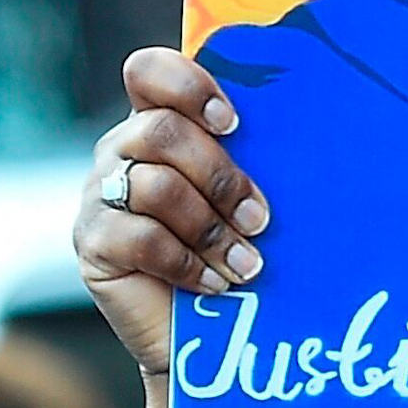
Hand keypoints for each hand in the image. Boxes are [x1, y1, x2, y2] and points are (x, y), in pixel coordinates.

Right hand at [73, 48, 267, 379]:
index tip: (234, 124)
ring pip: (156, 185)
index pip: (149, 72)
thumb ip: (256, 156)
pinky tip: (216, 283)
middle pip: (161, 131)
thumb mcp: (250, 196)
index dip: (188, 87)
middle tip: (260, 218)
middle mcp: (122, 151)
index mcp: (159, 123)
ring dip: (212, 228)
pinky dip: (188, 262)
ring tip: (248, 265)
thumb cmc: (243, 250)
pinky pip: (140, 238)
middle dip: (221, 175)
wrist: (212, 335)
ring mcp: (101, 196)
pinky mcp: (93, 244)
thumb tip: (314, 127)